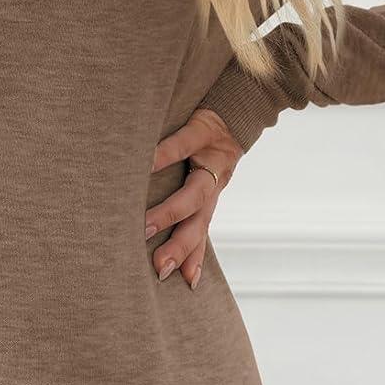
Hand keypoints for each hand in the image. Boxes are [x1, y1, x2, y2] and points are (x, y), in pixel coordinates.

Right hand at [145, 107, 242, 288]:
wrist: (240, 100)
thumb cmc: (208, 140)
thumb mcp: (200, 170)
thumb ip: (179, 195)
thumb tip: (148, 225)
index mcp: (210, 195)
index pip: (202, 232)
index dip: (194, 258)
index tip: (185, 285)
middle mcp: (214, 182)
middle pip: (200, 221)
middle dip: (180, 246)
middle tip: (159, 268)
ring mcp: (210, 158)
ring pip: (194, 192)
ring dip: (170, 212)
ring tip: (145, 227)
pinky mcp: (202, 130)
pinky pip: (181, 145)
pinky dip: (162, 156)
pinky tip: (144, 165)